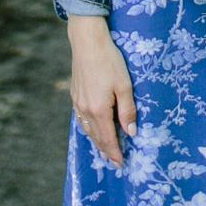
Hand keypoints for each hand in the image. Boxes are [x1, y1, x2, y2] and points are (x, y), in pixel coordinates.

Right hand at [65, 16, 136, 165]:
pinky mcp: (74, 95)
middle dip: (105, 150)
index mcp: (99, 110)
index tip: (120, 164)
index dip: (114, 152)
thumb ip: (127, 111)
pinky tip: (91, 129)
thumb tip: (131, 133)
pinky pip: (81, 119)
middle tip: (113, 162)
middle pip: (96, 137)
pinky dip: (87, 129)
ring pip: (87, 129)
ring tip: (104, 150)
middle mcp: (85, 110)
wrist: (87, 42)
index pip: (108, 138)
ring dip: (96, 141)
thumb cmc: (109, 61)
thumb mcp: (124, 85)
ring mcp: (77, 103)